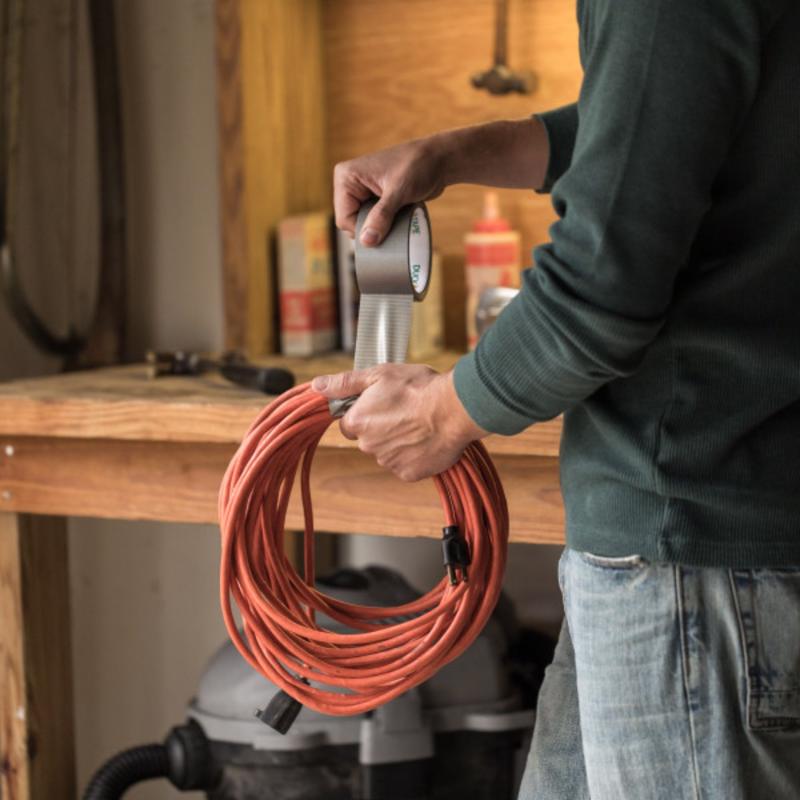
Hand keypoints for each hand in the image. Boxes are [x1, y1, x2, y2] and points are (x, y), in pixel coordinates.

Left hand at [311, 364, 487, 481]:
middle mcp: (368, 446)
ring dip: (399, 442)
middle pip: (368, 439)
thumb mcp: (379, 375)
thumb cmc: (419, 388)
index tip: (383, 405)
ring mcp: (389, 462)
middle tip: (405, 412)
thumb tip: (317, 385)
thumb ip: (345, 382)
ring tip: (419, 424)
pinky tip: (426, 440)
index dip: (365, 412)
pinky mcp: (408, 473)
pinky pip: (406, 465)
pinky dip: (414, 455)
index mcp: (357, 422)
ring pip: (387, 452)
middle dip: (383, 428)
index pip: (350, 423)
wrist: (453, 409)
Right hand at [333, 137, 446, 246]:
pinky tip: (399, 223)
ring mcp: (363, 192)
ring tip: (398, 221)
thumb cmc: (419, 166)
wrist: (439, 160)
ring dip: (380, 230)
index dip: (362, 230)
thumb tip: (366, 241)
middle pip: (352, 224)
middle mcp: (351, 184)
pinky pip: (375, 222)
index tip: (385, 230)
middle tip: (393, 226)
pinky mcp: (376, 200)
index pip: (344, 218)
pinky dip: (386, 227)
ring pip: (364, 225)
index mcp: (346, 177)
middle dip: (371, 230)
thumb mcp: (399, 192)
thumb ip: (382, 216)